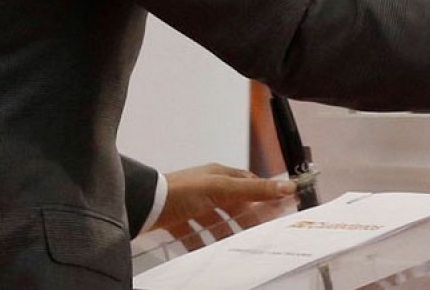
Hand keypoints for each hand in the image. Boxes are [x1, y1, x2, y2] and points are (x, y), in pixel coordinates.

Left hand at [155, 163, 296, 240]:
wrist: (143, 204)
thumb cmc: (180, 192)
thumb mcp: (220, 190)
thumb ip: (252, 190)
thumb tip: (286, 186)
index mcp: (218, 175)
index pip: (249, 183)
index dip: (266, 195)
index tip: (282, 207)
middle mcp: (206, 187)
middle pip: (234, 204)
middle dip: (247, 219)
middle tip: (261, 235)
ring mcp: (192, 204)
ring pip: (216, 220)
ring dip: (226, 233)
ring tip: (237, 247)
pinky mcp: (178, 220)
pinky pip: (195, 233)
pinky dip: (203, 243)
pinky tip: (207, 253)